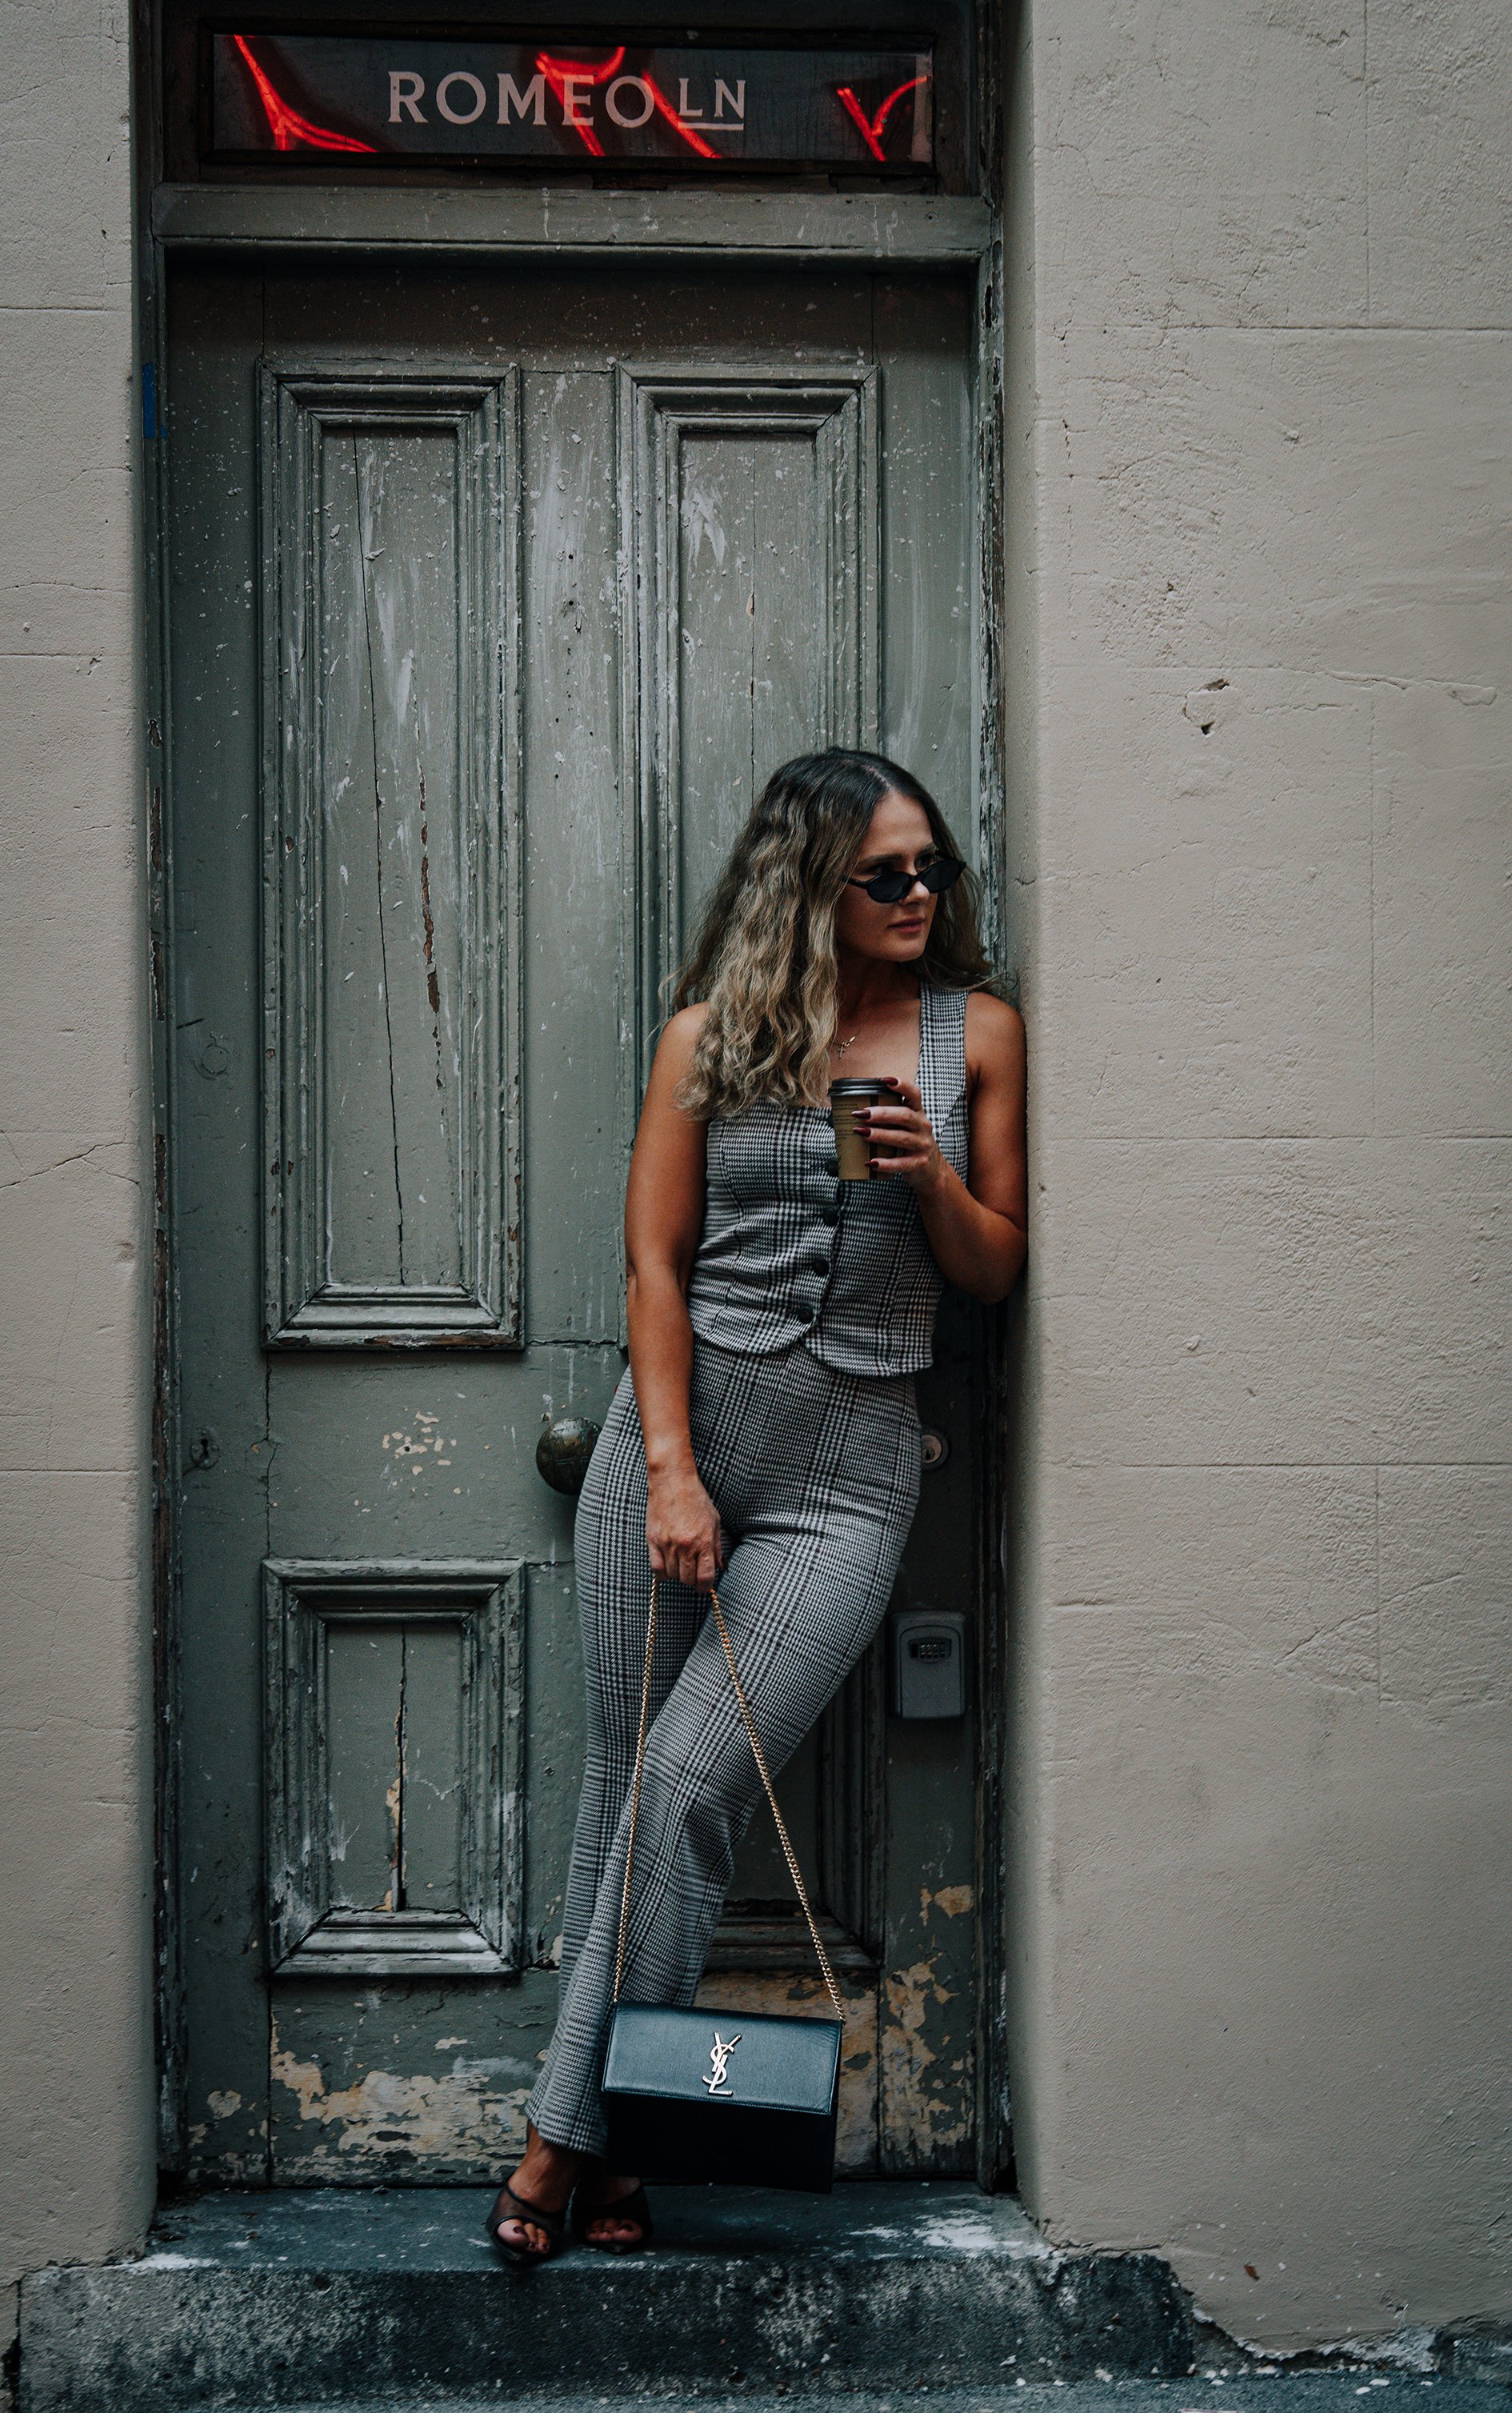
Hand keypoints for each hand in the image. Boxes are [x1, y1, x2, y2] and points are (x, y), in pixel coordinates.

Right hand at [646, 1460, 724, 1590]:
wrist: (673, 1481)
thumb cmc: (696, 1499)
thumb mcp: (714, 1521)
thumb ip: (717, 1547)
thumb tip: (720, 1567)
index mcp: (704, 1541)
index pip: (705, 1577)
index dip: (705, 1587)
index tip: (704, 1587)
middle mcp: (685, 1546)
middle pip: (688, 1579)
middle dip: (692, 1580)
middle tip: (693, 1573)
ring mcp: (668, 1544)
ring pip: (672, 1575)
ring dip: (677, 1575)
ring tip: (681, 1564)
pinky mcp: (653, 1541)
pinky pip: (656, 1569)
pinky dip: (662, 1573)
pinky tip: (667, 1567)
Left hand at [857, 1076, 945, 1193]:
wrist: (931, 1169)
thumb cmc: (910, 1142)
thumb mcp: (906, 1126)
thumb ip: (888, 1117)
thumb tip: (853, 1111)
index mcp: (918, 1113)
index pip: (914, 1094)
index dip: (902, 1085)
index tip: (884, 1080)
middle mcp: (923, 1126)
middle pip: (904, 1116)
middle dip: (881, 1113)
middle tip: (860, 1113)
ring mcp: (922, 1145)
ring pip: (901, 1138)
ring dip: (879, 1135)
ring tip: (861, 1132)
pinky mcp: (918, 1163)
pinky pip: (900, 1163)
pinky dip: (885, 1163)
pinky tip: (871, 1162)